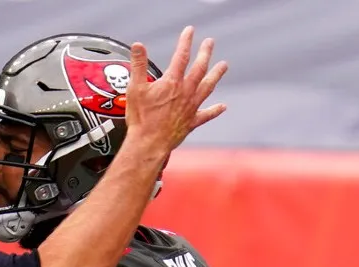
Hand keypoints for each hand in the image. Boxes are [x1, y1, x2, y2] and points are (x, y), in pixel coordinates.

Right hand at [125, 26, 227, 150]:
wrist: (149, 143)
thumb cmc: (141, 119)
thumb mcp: (135, 88)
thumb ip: (138, 65)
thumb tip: (138, 46)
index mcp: (172, 83)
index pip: (181, 56)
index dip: (186, 42)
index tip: (190, 31)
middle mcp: (185, 92)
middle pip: (199, 68)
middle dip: (205, 53)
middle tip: (210, 43)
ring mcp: (191, 107)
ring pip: (207, 87)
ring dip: (216, 75)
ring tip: (224, 66)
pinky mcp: (191, 122)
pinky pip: (206, 115)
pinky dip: (215, 110)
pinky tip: (223, 106)